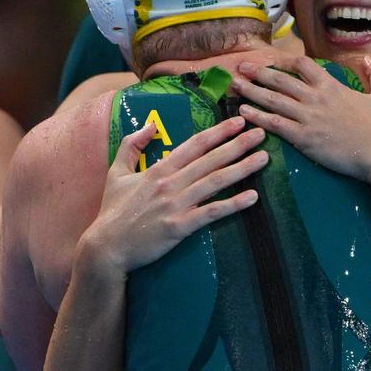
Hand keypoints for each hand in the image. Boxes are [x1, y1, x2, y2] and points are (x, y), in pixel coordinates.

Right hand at [80, 117, 265, 273]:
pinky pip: (211, 212)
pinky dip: (233, 204)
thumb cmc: (112, 211)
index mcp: (158, 169)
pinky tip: (253, 197)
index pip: (194, 145)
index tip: (238, 122)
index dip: (218, 132)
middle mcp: (170, 183)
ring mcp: (176, 205)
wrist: (105, 248)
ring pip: (215, 182)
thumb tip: (150, 125)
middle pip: (210, 159)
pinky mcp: (180, 226)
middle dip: (238, 144)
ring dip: (242, 168)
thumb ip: (131, 146)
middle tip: (261, 133)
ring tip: (264, 159)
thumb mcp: (116, 173)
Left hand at [233, 55, 370, 182]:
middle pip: (280, 80)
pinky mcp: (304, 138)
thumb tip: (370, 60)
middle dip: (258, 72)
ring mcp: (309, 118)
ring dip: (251, 92)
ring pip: (272, 100)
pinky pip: (275, 124)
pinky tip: (242, 113)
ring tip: (234, 86)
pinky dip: (257, 117)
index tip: (272, 62)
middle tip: (241, 68)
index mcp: (333, 86)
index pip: (303, 65)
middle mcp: (316, 98)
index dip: (285, 62)